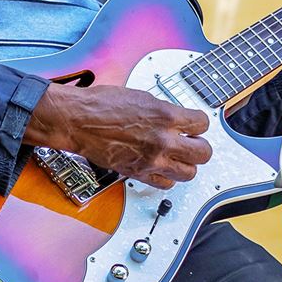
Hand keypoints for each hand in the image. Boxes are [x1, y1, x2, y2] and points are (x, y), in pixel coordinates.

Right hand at [25, 79, 210, 187]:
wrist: (78, 121)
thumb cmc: (101, 105)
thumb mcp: (141, 97)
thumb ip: (164, 111)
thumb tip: (177, 118)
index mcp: (165, 115)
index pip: (202, 124)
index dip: (200, 124)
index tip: (194, 125)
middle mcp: (162, 140)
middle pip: (203, 153)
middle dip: (200, 147)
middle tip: (192, 143)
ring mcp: (151, 160)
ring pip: (189, 173)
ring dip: (187, 165)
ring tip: (179, 158)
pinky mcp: (138, 173)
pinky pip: (165, 184)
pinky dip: (167, 178)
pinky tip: (162, 167)